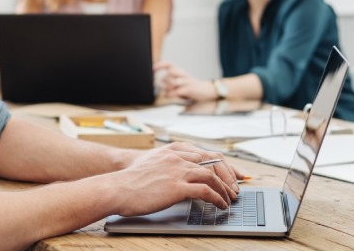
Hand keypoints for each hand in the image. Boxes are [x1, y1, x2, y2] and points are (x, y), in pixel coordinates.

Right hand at [105, 142, 245, 216]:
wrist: (117, 187)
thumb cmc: (132, 180)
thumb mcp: (154, 164)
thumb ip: (170, 164)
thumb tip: (184, 176)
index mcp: (173, 149)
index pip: (207, 152)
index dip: (223, 164)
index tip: (234, 173)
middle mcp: (178, 156)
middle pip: (213, 161)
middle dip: (229, 175)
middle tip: (236, 188)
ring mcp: (178, 170)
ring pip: (212, 175)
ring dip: (225, 188)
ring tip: (229, 199)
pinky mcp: (177, 186)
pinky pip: (205, 190)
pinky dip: (216, 198)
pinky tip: (219, 204)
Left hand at [153, 61, 216, 101]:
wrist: (207, 90)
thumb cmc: (191, 86)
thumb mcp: (181, 81)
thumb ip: (170, 81)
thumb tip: (158, 82)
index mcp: (180, 71)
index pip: (169, 63)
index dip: (159, 65)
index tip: (152, 69)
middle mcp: (183, 74)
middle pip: (170, 71)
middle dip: (162, 78)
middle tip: (157, 83)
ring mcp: (186, 81)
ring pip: (173, 81)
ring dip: (166, 87)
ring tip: (165, 91)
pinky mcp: (189, 89)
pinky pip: (177, 90)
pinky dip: (171, 93)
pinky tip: (169, 95)